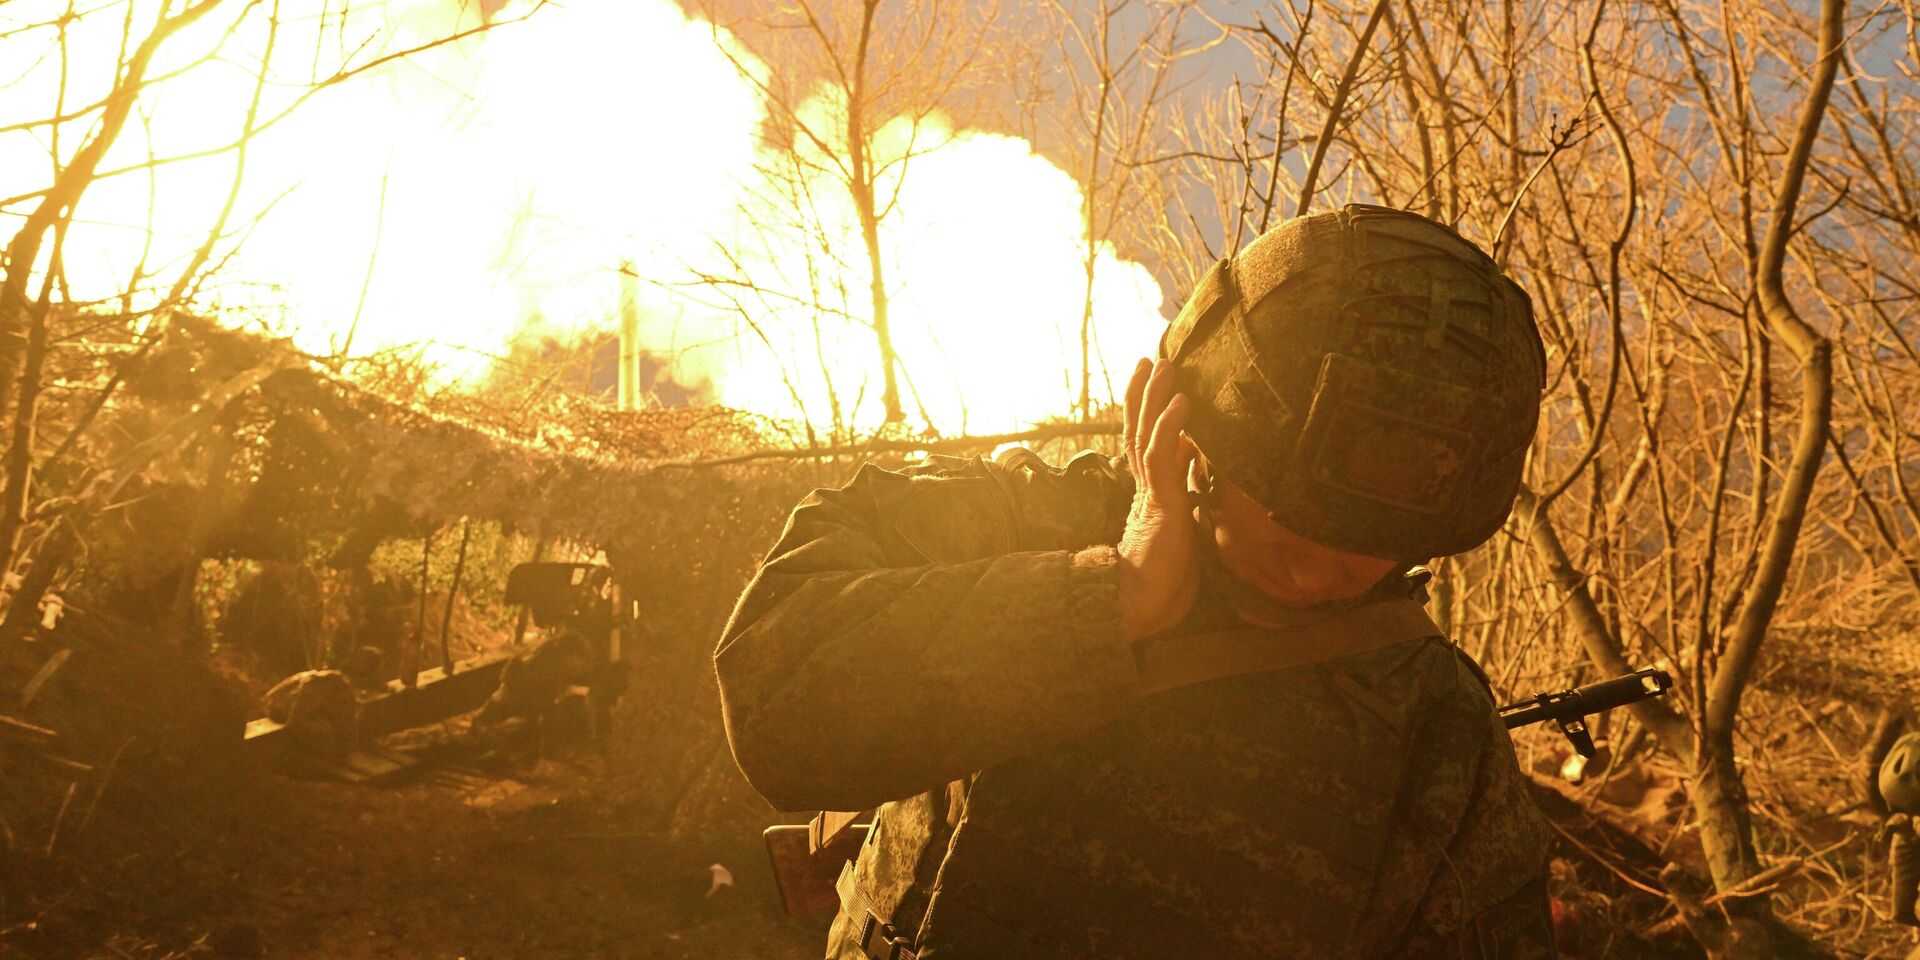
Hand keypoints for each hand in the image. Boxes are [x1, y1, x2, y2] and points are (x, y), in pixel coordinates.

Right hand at [1117, 358, 1199, 640]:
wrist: (1138, 614)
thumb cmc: (1161, 591)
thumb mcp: (1183, 545)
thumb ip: (1186, 517)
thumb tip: (1196, 502)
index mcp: (1149, 499)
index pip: (1148, 447)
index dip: (1152, 415)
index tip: (1160, 388)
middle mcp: (1145, 490)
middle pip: (1140, 430)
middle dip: (1146, 394)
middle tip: (1152, 360)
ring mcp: (1150, 494)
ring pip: (1147, 434)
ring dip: (1156, 397)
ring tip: (1163, 364)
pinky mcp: (1159, 503)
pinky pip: (1162, 457)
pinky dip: (1170, 425)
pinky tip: (1181, 401)